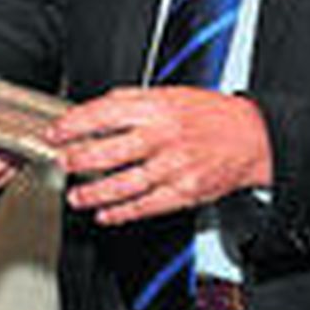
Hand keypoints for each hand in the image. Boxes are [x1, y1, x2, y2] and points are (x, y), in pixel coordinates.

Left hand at [47, 87, 271, 225]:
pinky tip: (107, 214)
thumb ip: (135, 101)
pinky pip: (146, 205)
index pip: (105, 113)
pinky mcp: (184, 191)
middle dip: (78, 160)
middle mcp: (164, 137)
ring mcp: (174, 167)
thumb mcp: (172, 94)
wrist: (253, 137)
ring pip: (124, 184)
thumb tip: (98, 109)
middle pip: (110, 151)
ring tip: (77, 197)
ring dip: (95, 193)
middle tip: (62, 164)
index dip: (75, 124)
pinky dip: (123, 212)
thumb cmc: (212, 115)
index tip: (57, 133)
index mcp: (158, 108)